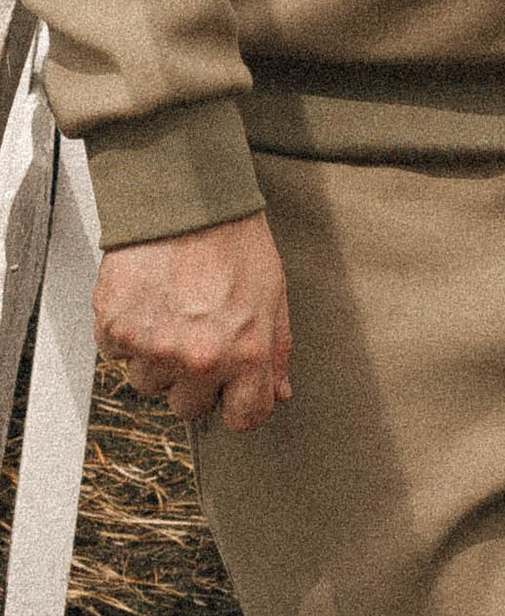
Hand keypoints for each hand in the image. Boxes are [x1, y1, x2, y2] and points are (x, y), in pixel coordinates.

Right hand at [94, 212, 292, 435]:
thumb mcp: (274, 293)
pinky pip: (117, 357)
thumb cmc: (233, 239)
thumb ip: (276, 351)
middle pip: (188, 408)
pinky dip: (127, 336)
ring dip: (157, 358)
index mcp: (246, 353)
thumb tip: (278, 392)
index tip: (232, 390)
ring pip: (148, 384)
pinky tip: (147, 301)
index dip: (237, 403)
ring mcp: (154, 348)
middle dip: (193, 379)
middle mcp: (199, 359)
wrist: (185, 197)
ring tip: (171, 310)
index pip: (243, 418)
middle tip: (198, 333)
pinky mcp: (115, 331)